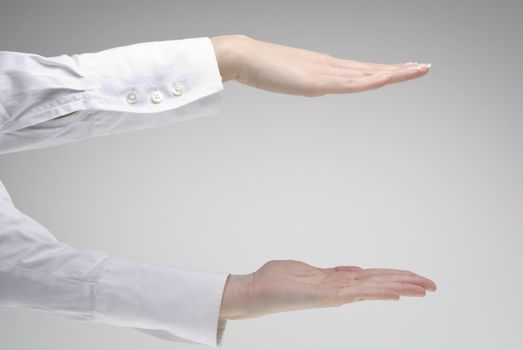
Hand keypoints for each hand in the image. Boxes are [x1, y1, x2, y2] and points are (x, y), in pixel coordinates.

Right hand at [211, 34, 430, 95]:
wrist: (244, 56)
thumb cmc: (261, 66)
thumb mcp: (288, 77)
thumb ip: (301, 80)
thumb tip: (309, 84)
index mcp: (324, 66)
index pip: (361, 69)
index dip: (384, 68)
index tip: (403, 67)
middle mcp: (330, 66)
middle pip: (371, 68)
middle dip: (399, 68)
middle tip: (425, 66)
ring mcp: (324, 72)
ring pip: (366, 73)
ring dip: (394, 71)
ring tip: (419, 69)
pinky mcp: (316, 81)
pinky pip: (348, 83)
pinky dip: (370, 81)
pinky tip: (387, 79)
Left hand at [219, 259, 435, 319]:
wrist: (254, 291)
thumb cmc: (277, 279)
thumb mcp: (309, 270)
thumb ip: (333, 272)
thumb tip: (354, 270)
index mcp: (337, 281)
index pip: (373, 278)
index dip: (395, 277)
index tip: (417, 278)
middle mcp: (339, 289)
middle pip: (379, 283)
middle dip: (407, 283)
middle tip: (434, 285)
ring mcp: (334, 293)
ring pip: (374, 288)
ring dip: (401, 287)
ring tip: (425, 288)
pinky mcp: (325, 296)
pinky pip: (356, 293)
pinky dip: (378, 293)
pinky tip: (396, 293)